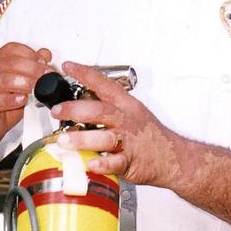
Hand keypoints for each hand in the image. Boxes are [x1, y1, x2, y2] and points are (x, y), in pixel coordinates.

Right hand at [0, 42, 52, 149]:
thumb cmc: (4, 102)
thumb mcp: (22, 82)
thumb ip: (33, 66)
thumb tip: (45, 53)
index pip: (12, 48)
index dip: (30, 53)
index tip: (43, 62)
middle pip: (11, 63)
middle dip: (33, 69)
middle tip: (46, 76)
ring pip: (4, 80)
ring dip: (25, 83)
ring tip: (36, 89)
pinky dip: (12, 100)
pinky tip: (22, 100)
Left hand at [50, 60, 180, 186]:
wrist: (174, 158)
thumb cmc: (149, 136)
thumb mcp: (132, 114)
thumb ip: (106, 109)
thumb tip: (75, 107)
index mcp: (126, 106)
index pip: (104, 85)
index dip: (85, 74)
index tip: (68, 66)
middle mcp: (127, 121)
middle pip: (100, 111)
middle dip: (75, 109)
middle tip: (57, 111)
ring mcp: (129, 142)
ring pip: (105, 137)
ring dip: (82, 138)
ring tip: (63, 140)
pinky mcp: (130, 161)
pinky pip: (115, 162)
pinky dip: (102, 163)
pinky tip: (90, 163)